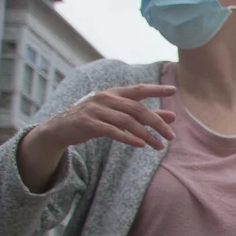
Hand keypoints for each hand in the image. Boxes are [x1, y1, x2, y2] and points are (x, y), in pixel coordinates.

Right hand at [19, 84, 177, 191]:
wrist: (62, 128)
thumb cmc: (95, 119)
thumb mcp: (120, 115)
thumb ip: (145, 115)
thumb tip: (173, 117)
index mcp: (114, 93)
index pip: (138, 89)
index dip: (155, 90)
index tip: (173, 90)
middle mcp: (105, 98)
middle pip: (136, 109)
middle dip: (156, 123)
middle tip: (171, 136)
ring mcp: (95, 110)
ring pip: (126, 121)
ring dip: (146, 135)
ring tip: (159, 146)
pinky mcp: (87, 123)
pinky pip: (111, 131)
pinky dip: (127, 138)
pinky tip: (140, 145)